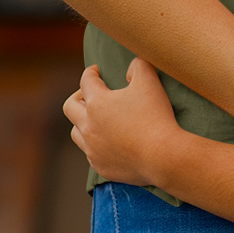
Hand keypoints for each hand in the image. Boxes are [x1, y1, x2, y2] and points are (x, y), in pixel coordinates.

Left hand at [64, 61, 180, 184]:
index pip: (86, 81)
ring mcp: (92, 148)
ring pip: (76, 133)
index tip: (96, 71)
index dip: (91, 73)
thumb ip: (139, 66)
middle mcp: (88, 126)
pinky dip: (96, 145)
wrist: (162, 156)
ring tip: (95, 121)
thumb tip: (132, 66)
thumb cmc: (155, 117)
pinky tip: (107, 143)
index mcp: (97, 103)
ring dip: (82, 123)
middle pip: (70, 107)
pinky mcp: (100, 166)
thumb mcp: (150, 82)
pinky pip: (91, 154)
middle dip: (78, 97)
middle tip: (89, 94)